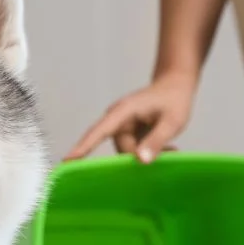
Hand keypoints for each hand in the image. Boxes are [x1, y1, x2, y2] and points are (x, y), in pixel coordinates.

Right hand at [65, 72, 196, 162]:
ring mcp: (122, 125)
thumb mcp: (172, 122)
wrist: (175, 84)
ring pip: (128, 151)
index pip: (99, 132)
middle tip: (170, 152)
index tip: (67, 161)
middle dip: (142, 155)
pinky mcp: (128, 131)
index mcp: (123, 112)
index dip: (83, 147)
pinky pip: (133, 149)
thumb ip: (156, 141)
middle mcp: (117, 118)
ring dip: (147, 153)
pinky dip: (147, 150)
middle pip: (122, 149)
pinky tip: (166, 147)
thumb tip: (139, 161)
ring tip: (171, 148)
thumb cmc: (175, 99)